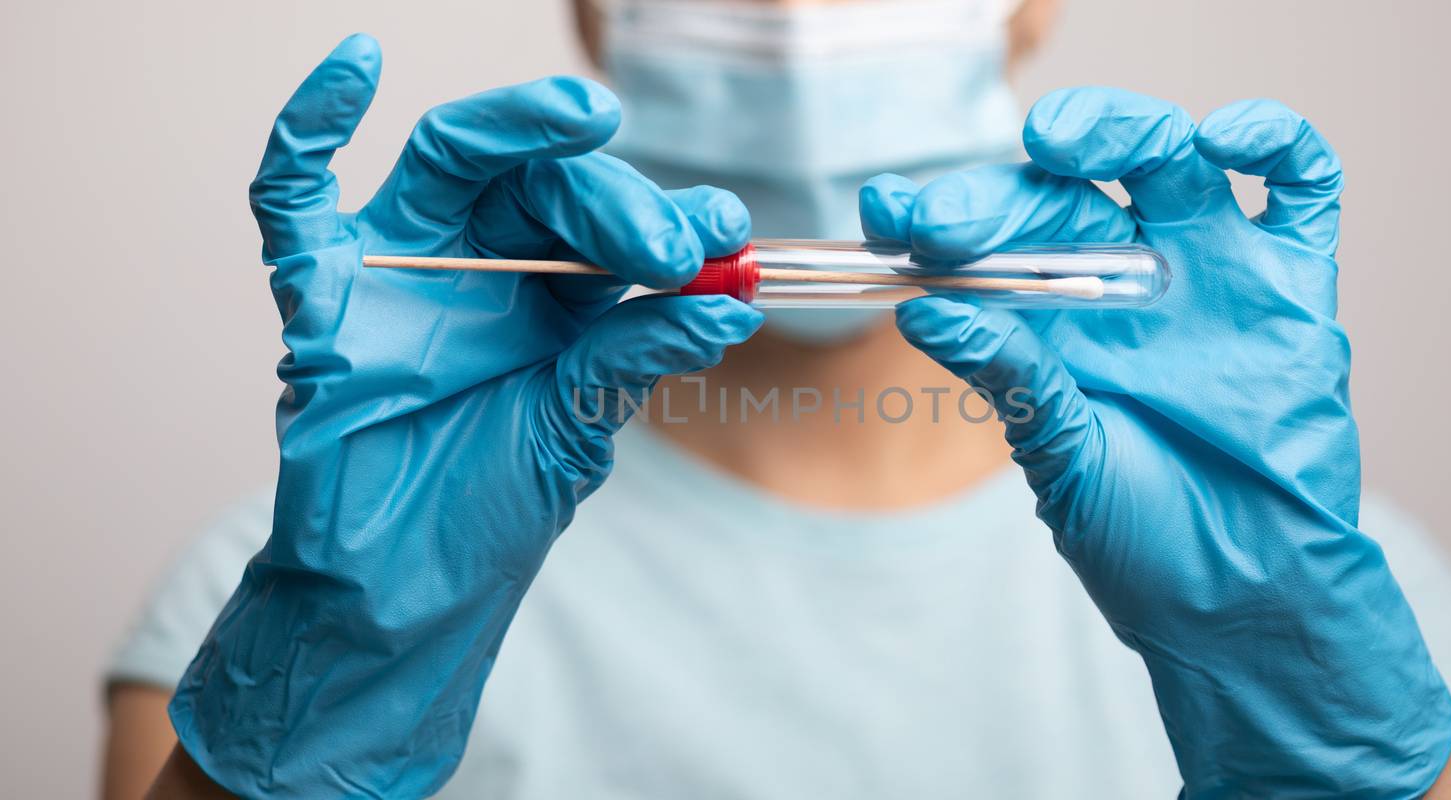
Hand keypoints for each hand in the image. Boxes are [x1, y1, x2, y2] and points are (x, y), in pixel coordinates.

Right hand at [168, 35, 760, 796]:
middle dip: (613, 198)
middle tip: (667, 243)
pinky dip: (310, 122)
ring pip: (453, 158)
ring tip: (587, 117)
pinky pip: (294, 194)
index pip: (610, 224)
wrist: (400, 591)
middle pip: (543, 183)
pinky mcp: (319, 292)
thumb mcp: (577, 428)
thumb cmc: (487, 511)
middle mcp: (482, 267)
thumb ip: (636, 358)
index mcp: (553, 297)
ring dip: (517, 127)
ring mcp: (400, 268)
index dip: (667, 218)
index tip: (724, 232)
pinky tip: (356, 62)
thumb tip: (729, 305)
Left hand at [862, 87, 1450, 796]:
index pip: (993, 239)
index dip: (939, 216)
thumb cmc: (1146, 539)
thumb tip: (921, 311)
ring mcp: (1211, 275)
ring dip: (1115, 127)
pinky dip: (1273, 142)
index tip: (885, 214)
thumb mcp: (1061, 456)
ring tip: (1061, 141)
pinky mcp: (1293, 285)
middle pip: (1066, 189)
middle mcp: (1128, 284)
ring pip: (1167, 157)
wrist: (1248, 602)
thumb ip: (1011, 377)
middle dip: (1002, 190)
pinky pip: (1298, 186)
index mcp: (1056, 321)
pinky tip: (1224, 140)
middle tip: (950, 218)